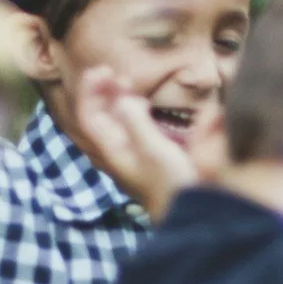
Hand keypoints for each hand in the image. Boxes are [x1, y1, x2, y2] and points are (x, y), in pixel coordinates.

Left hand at [74, 66, 199, 222]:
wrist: (193, 213)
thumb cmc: (172, 183)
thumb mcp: (153, 149)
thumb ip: (135, 122)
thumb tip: (122, 98)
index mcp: (113, 150)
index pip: (89, 116)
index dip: (91, 92)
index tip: (102, 70)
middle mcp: (118, 152)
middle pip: (100, 117)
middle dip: (103, 92)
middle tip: (114, 72)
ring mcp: (132, 154)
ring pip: (114, 122)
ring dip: (116, 100)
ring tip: (126, 82)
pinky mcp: (148, 156)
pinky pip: (131, 127)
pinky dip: (132, 111)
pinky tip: (143, 105)